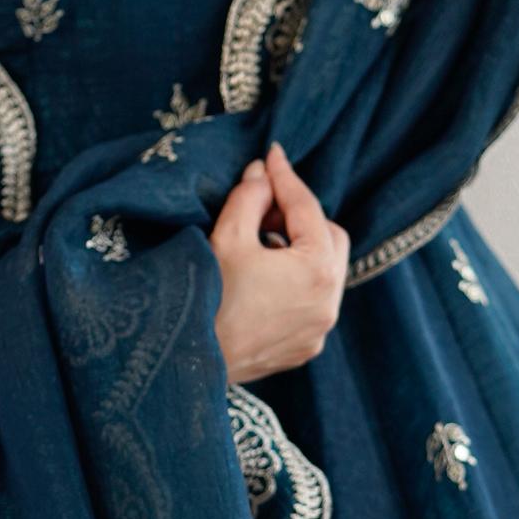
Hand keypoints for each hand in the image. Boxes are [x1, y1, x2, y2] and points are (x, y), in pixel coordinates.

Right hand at [211, 142, 348, 380]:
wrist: (188, 361)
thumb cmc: (207, 298)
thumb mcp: (227, 237)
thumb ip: (251, 198)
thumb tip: (262, 174)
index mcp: (317, 270)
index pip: (307, 208)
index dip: (286, 177)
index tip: (272, 156)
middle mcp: (329, 303)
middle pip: (330, 238)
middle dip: (301, 216)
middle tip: (265, 206)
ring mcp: (319, 329)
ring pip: (324, 271)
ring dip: (299, 249)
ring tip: (260, 242)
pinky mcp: (305, 347)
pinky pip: (312, 302)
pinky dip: (296, 282)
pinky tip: (263, 277)